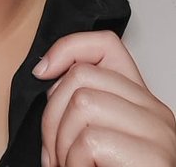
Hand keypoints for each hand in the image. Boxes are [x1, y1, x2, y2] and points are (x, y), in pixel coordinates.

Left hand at [32, 30, 175, 166]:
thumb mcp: (95, 141)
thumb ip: (83, 109)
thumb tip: (46, 75)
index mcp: (140, 102)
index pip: (106, 45)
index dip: (68, 48)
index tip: (42, 73)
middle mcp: (155, 112)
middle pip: (82, 77)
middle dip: (52, 116)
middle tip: (54, 154)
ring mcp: (158, 134)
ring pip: (82, 104)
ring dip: (61, 145)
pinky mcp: (154, 158)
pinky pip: (90, 142)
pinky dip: (73, 164)